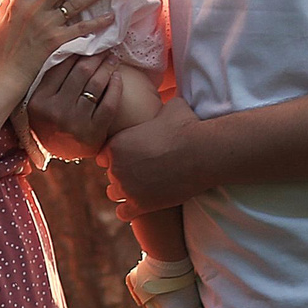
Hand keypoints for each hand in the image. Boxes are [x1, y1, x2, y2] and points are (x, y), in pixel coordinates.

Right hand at [0, 0, 111, 82]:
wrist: (4, 72)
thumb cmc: (1, 48)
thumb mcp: (0, 20)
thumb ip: (9, 3)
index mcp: (20, 3)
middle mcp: (35, 10)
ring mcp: (47, 25)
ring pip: (76, 4)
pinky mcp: (57, 40)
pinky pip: (81, 28)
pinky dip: (97, 22)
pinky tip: (110, 17)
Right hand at [28, 52, 122, 160]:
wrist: (63, 153)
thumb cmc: (51, 120)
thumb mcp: (40, 101)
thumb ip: (48, 79)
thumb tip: (67, 44)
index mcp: (39, 100)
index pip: (60, 66)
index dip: (77, 51)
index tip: (87, 42)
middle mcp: (55, 110)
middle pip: (81, 72)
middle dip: (96, 56)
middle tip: (105, 48)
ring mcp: (75, 122)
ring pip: (96, 85)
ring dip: (107, 67)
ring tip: (112, 59)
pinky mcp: (93, 132)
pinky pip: (109, 104)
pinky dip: (116, 87)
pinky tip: (118, 77)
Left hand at [105, 96, 205, 218]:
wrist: (203, 153)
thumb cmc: (187, 126)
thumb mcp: (169, 107)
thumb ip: (156, 106)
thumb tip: (160, 94)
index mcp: (116, 145)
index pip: (104, 154)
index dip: (117, 155)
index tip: (131, 155)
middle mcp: (116, 168)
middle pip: (110, 174)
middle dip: (122, 172)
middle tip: (140, 171)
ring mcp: (127, 189)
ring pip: (113, 193)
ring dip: (124, 191)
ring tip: (141, 188)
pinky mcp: (140, 206)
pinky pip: (122, 213)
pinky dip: (130, 210)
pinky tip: (142, 204)